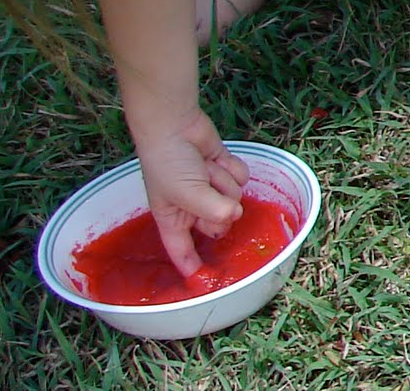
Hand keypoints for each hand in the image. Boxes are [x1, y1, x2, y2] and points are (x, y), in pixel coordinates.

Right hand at [132, 110, 248, 277]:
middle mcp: (192, 207)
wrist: (175, 126)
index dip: (193, 266)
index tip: (205, 281)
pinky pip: (240, 178)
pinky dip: (231, 167)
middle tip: (208, 191)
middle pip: (220, 225)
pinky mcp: (223, 170)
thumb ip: (212, 210)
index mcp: (173, 219)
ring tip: (205, 168)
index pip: (183, 251)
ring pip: (234, 198)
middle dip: (220, 208)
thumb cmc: (168, 163)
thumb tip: (234, 214)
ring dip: (223, 181)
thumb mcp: (186, 194)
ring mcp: (210, 188)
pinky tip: (216, 158)